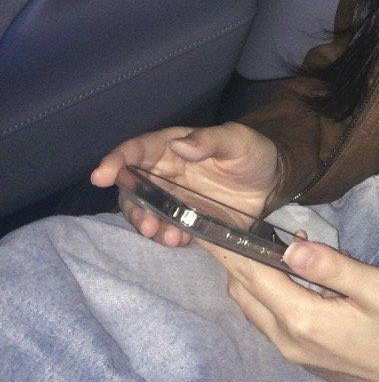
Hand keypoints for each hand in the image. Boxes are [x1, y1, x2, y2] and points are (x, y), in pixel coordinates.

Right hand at [90, 121, 281, 248]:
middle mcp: (165, 172)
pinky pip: (164, 229)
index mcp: (173, 147)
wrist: (273, 183)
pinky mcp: (184, 219)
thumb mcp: (238, 142)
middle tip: (147, 223)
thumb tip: (179, 144)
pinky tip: (179, 240)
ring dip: (146, 224)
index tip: (101, 174)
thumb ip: (210, 140)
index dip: (117, 159)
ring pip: (143, 211)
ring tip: (164, 235)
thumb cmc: (253, 153)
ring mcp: (172, 198)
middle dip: (132, 206)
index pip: (138, 150)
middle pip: (131, 187)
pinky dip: (164, 236)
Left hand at [196, 232, 378, 381]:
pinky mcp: (309, 360)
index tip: (204, 223)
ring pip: (256, 310)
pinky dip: (271, 294)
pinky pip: (273, 322)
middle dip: (235, 260)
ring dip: (255, 277)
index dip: (226, 248)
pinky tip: (297, 274)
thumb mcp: (376, 287)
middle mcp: (289, 342)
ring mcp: (297, 355)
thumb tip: (288, 244)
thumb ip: (330, 265)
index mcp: (302, 320)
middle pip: (245, 294)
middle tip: (242, 223)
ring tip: (274, 242)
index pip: (251, 276)